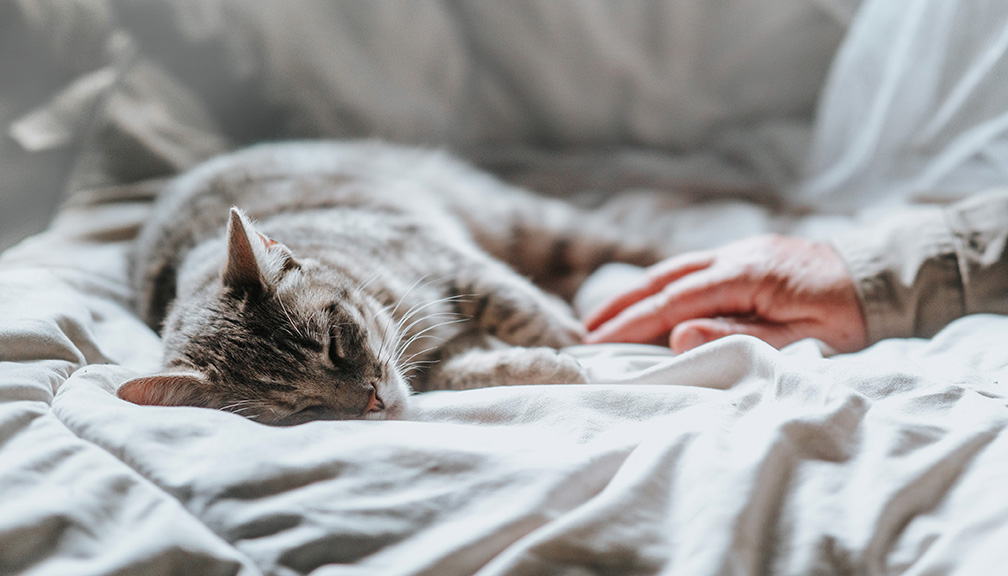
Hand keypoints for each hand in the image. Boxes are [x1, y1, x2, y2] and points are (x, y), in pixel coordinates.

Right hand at [583, 234, 867, 352]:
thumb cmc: (848, 314)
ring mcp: (739, 251)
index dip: (633, 322)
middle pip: (663, 278)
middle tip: (586, 329)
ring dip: (636, 292)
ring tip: (604, 315)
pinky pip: (691, 268)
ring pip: (673, 269)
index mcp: (746, 274)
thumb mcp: (801, 335)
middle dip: (621, 304)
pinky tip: (649, 297)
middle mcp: (735, 255)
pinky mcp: (746, 255)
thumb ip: (739, 335)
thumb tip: (678, 334)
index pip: (674, 300)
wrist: (884, 275)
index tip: (599, 342)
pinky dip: (661, 284)